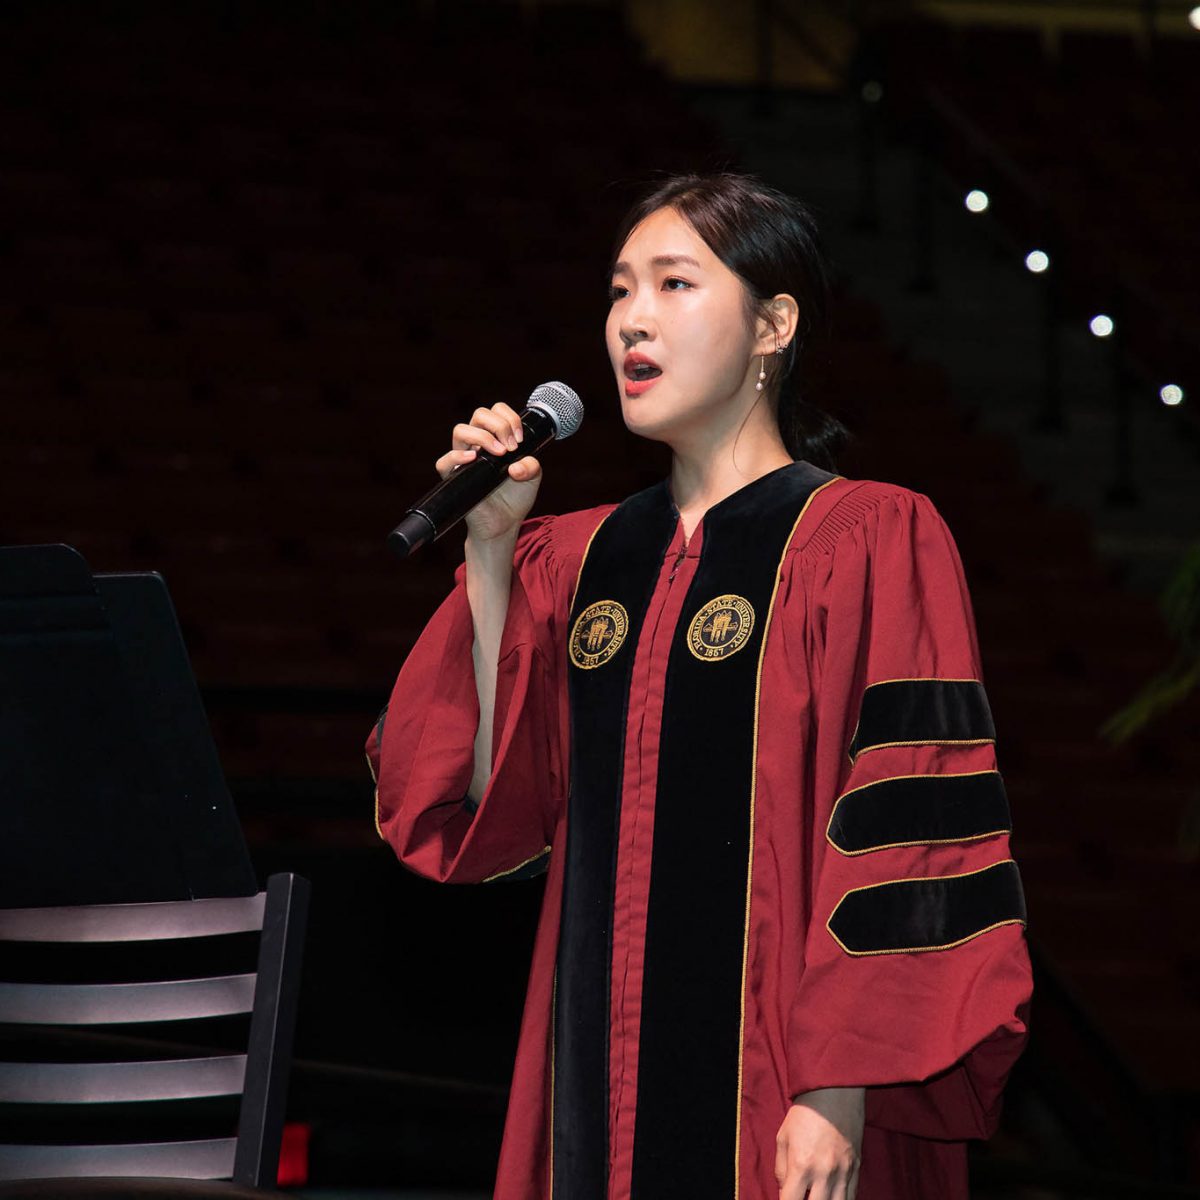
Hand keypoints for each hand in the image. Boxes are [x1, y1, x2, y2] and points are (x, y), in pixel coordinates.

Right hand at [435, 402, 542, 543]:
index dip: (509, 418)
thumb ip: (532, 464)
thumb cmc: (516, 497)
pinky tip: (474, 459)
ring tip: (500, 453)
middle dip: (499, 424)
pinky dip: (457, 456)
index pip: (496, 411)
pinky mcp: (454, 477)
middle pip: (479, 414)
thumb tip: (515, 466)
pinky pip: (444, 461)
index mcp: (495, 438)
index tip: (521, 439)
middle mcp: (478, 444)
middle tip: (512, 447)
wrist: (505, 523)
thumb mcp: (533, 477)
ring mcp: (464, 459)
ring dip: (483, 436)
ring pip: (461, 430)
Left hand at [775, 1087, 863, 1199]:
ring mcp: (843, 1172)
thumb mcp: (783, 1136)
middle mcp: (823, 1173)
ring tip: (817, 1194)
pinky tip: (832, 1196)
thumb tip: (784, 1188)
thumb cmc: (804, 1112)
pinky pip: (852, 1196)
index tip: (786, 1199)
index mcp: (801, 1165)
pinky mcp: (857, 1168)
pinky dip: (841, 1199)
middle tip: (801, 1195)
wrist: (835, 1091)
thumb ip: (781, 1168)